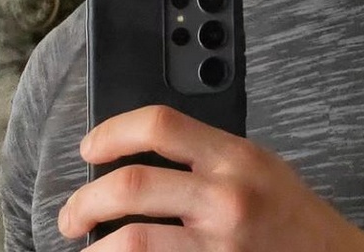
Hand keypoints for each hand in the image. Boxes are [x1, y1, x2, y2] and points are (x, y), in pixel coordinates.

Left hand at [58, 105, 363, 251]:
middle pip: (132, 186)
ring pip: (133, 242)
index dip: (113, 131)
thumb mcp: (254, 162)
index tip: (89, 147)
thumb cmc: (292, 212)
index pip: (159, 124)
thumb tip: (138, 152)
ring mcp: (218, 245)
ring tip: (85, 248)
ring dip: (96, 248)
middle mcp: (223, 198)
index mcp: (232, 156)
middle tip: (70, 214)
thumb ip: (203, 152)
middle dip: (86, 201)